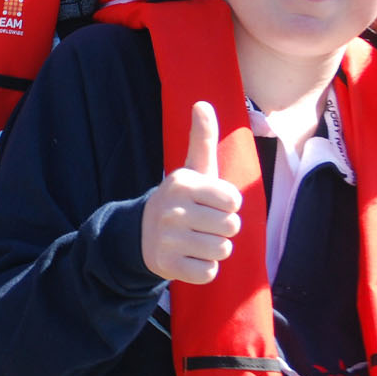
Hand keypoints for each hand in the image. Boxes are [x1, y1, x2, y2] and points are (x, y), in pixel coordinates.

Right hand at [141, 102, 242, 283]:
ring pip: (222, 250)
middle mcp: (172, 209)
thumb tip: (202, 102)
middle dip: (223, 228)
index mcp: (182, 183)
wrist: (142, 233)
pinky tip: (189, 257)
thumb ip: (202, 137)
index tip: (210, 203)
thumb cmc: (181, 199)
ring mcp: (168, 238)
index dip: (227, 204)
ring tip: (197, 240)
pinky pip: (209, 272)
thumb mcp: (191, 169)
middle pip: (231, 227)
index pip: (234, 200)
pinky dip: (204, 268)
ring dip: (215, 249)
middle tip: (202, 224)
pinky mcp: (167, 265)